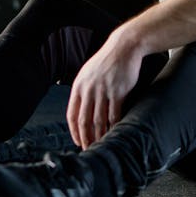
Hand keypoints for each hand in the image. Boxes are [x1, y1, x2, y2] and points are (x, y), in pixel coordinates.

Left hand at [66, 27, 143, 148]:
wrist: (124, 47)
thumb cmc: (106, 61)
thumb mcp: (88, 73)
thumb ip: (83, 90)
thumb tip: (80, 109)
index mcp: (78, 86)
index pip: (72, 114)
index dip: (74, 131)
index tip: (77, 141)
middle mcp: (89, 89)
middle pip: (84, 121)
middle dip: (85, 138)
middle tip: (89, 149)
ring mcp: (103, 91)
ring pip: (99, 120)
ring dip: (100, 135)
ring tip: (102, 144)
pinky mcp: (118, 92)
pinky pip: (114, 114)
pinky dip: (114, 126)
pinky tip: (115, 133)